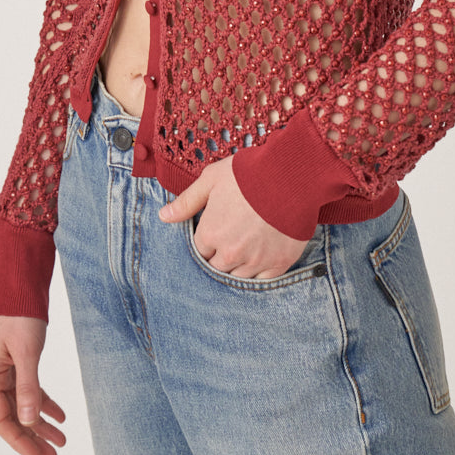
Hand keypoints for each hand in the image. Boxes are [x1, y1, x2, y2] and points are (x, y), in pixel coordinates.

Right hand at [0, 314, 65, 454]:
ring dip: (41, 423)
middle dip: (33, 438)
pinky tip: (60, 416)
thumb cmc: (19, 313)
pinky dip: (44, 403)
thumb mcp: (27, 352)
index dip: (20, 441)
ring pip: (22, 406)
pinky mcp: (16, 363)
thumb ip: (28, 387)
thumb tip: (30, 422)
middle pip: (12, 417)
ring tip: (61, 441)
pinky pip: (30, 390)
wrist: (21, 283)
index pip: (1, 420)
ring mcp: (3, 371)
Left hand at [158, 155, 309, 278]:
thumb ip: (187, 201)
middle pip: (216, 267)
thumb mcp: (211, 179)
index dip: (208, 238)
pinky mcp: (278, 265)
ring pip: (238, 277)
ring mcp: (255, 262)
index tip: (218, 227)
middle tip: (233, 236)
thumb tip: (163, 216)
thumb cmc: (249, 173)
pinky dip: (259, 273)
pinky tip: (262, 257)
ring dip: (239, 265)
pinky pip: (262, 282)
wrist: (291, 176)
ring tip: (248, 245)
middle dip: (220, 254)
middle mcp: (230, 253)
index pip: (200, 250)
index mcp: (210, 233)